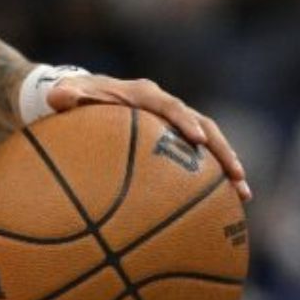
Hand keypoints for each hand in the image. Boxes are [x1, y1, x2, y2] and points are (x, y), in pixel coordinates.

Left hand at [47, 75, 251, 201]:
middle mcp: (164, 105)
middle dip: (221, 149)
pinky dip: (213, 177)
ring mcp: (173, 123)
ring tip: (243, 194)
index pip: (169, 105)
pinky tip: (226, 205)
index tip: (197, 139)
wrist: (80, 98)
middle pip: (202, 124)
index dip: (184, 120)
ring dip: (227, 165)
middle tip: (236, 174)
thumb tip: (56, 98)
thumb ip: (64, 96)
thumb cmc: (73, 99)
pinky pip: (199, 158)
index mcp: (142, 93)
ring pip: (209, 142)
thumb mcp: (65, 96)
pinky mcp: (174, 141)